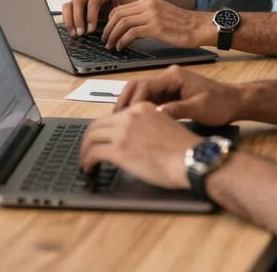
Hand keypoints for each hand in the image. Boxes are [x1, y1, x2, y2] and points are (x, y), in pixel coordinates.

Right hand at [62, 0, 133, 34]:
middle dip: (78, 19)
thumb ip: (119, 15)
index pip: (93, 2)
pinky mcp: (77, 3)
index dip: (91, 17)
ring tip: (75, 34)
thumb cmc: (124, 4)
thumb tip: (113, 28)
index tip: (91, 30)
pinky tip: (73, 31)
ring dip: (70, 20)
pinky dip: (67, 20)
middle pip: (78, 2)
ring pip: (69, 5)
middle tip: (81, 34)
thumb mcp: (125, 8)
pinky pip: (67, 9)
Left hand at [80, 102, 196, 187]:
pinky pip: (94, 152)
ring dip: (86, 151)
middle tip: (88, 151)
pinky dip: (87, 161)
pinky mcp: (120, 149)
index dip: (104, 130)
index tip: (102, 140)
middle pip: (98, 124)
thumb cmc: (184, 150)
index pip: (114, 116)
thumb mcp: (164, 127)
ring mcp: (124, 131)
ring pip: (92, 137)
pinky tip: (89, 168)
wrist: (191, 158)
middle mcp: (131, 115)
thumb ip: (148, 127)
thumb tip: (135, 140)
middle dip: (89, 139)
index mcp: (142, 108)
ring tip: (86, 162)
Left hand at [101, 0, 211, 49]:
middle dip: (108, 28)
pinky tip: (121, 47)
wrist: (200, 27)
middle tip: (105, 40)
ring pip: (122, 22)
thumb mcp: (162, 14)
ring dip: (113, 35)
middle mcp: (148, 4)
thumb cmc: (183, 26)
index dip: (111, 20)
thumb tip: (132, 27)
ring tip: (110, 45)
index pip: (121, 8)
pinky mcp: (155, 27)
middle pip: (118, 14)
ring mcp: (152, 14)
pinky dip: (122, 41)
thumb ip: (148, 16)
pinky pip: (131, 32)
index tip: (108, 31)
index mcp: (149, 1)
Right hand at [116, 65, 241, 124]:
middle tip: (114, 120)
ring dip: (131, 107)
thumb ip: (176, 110)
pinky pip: (150, 100)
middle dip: (125, 102)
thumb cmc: (221, 103)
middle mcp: (169, 78)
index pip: (145, 85)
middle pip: (138, 86)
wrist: (234, 102)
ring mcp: (168, 86)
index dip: (132, 101)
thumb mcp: (199, 108)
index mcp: (174, 76)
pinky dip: (140, 110)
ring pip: (142, 94)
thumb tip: (156, 115)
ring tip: (120, 123)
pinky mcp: (170, 95)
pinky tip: (135, 122)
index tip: (124, 115)